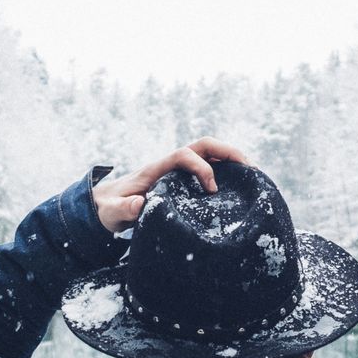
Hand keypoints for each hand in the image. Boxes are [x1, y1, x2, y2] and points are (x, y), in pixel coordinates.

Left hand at [92, 138, 250, 232]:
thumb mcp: (111, 212)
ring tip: (254, 175)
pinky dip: (227, 171)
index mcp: (155, 169)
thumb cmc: (109, 208)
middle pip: (203, 145)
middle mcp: (169, 164)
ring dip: (232, 158)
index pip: (183, 155)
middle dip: (227, 151)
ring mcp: (177, 170)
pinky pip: (209, 166)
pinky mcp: (182, 180)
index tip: (212, 190)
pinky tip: (240, 187)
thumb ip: (123, 208)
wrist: (103, 204)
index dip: (201, 167)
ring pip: (209, 153)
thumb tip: (139, 202)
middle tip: (250, 169)